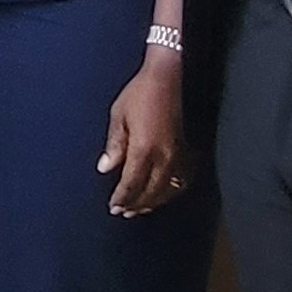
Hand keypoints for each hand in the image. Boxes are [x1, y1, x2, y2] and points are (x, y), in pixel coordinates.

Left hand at [99, 50, 187, 215]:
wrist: (167, 78)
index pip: (131, 182)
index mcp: (144, 148)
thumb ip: (114, 145)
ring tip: (140, 209)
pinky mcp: (186, 149)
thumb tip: (105, 169)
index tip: (113, 207)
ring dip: (153, 201)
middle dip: (136, 203)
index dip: (122, 197)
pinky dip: (171, 191)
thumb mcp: (118, 116)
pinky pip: (181, 178)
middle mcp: (164, 155)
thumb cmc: (138, 94)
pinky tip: (163, 194)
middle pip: (150, 190)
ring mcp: (178, 153)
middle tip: (123, 213)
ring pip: (167, 188)